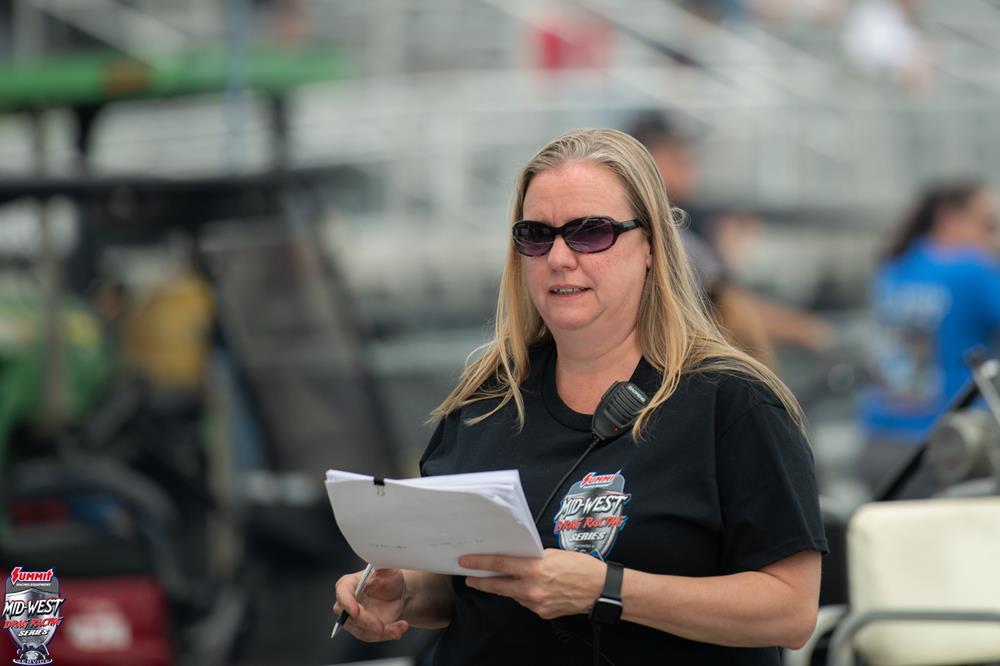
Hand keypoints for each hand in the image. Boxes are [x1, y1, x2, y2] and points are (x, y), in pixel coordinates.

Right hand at [333, 568, 408, 641]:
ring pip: (362, 630)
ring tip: (400, 627)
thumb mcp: (388, 569)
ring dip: (382, 632)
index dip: (347, 603)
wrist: (398, 594)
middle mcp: (348, 603)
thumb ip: (382, 565)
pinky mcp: (364, 629)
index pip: (343, 593)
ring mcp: (354, 618)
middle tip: (382, 627)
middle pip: (349, 617)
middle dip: (367, 622)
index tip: (356, 611)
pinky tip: (400, 628)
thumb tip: (381, 558)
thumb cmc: (389, 579)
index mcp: (349, 584)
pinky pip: (372, 636)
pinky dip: (387, 635)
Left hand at [460, 548, 606, 619]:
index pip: (500, 564)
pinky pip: (526, 602)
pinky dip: (524, 594)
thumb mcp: (553, 554)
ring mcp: (536, 603)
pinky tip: (529, 588)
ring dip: (506, 587)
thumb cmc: (581, 567)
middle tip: (470, 578)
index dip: (480, 563)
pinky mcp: (542, 613)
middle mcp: (533, 588)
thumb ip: (532, 557)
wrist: (599, 589)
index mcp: (535, 569)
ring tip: (502, 580)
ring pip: (513, 594)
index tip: (466, 562)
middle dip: (482, 581)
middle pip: (499, 585)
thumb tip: (516, 558)